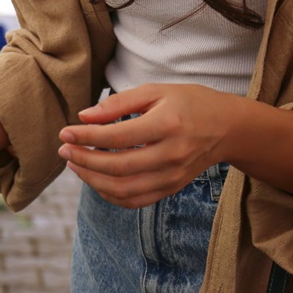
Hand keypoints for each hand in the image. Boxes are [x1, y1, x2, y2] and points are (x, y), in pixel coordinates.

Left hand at [58, 83, 238, 207]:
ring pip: (122, 189)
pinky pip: (133, 201)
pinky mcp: (170, 188)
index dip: (86, 136)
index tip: (64, 133)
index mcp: (168, 125)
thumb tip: (84, 117)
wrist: (228, 128)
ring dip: (92, 180)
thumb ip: (119, 103)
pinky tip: (95, 179)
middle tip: (64, 150)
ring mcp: (172, 176)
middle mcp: (171, 154)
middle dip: (84, 160)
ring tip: (75, 165)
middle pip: (117, 167)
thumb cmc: (189, 103)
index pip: (117, 136)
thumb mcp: (157, 91)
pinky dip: (108, 194)